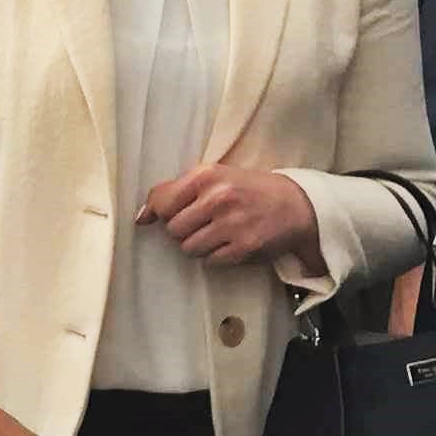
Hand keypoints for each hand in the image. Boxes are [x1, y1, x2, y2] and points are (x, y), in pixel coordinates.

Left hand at [141, 166, 322, 272]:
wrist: (295, 204)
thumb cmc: (248, 189)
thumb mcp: (215, 177)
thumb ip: (177, 191)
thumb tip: (141, 217)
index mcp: (206, 175)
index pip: (161, 201)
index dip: (160, 213)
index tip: (166, 216)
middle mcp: (217, 197)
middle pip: (173, 229)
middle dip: (182, 231)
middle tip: (201, 224)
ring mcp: (231, 223)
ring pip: (189, 248)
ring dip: (198, 245)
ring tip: (216, 234)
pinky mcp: (244, 247)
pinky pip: (210, 261)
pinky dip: (215, 256)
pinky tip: (229, 243)